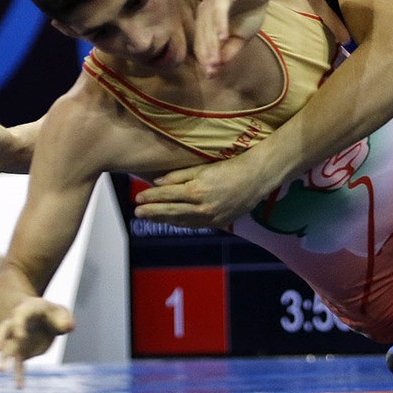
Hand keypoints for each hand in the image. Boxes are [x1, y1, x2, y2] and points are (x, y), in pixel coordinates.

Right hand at [0, 298, 73, 388]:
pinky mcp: (21, 352)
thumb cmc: (52, 314)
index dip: (18, 325)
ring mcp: (17, 339)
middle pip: (4, 330)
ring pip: (7, 349)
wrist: (41, 318)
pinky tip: (19, 387)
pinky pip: (18, 364)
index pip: (20, 315)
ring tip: (0, 369)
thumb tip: (68, 327)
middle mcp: (17, 325)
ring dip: (3, 359)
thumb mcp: (61, 312)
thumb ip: (64, 319)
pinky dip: (19, 375)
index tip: (20, 336)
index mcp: (27, 310)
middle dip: (0, 339)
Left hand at [135, 154, 277, 228]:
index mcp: (196, 190)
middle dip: (152, 211)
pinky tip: (171, 221)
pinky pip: (194, 225)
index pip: (167, 195)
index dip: (151, 197)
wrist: (255, 179)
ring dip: (163, 219)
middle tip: (137, 212)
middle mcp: (201, 207)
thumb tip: (158, 182)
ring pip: (180, 221)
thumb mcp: (203, 167)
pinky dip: (180, 223)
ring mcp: (209, 217)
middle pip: (170, 211)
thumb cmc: (229, 167)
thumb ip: (180, 175)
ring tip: (149, 217)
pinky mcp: (218, 223)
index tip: (138, 198)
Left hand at [194, 0, 273, 77]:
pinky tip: (224, 38)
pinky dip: (221, 25)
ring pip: (209, 27)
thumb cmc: (251, 13)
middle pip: (202, 37)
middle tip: (211, 72)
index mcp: (205, 23)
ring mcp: (212, 1)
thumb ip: (229, 50)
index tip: (211, 75)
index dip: (205, 60)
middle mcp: (204, 12)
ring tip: (215, 62)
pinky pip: (219, 12)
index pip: (201, 44)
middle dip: (207, 56)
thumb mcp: (241, 37)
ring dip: (212, 45)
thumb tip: (218, 66)